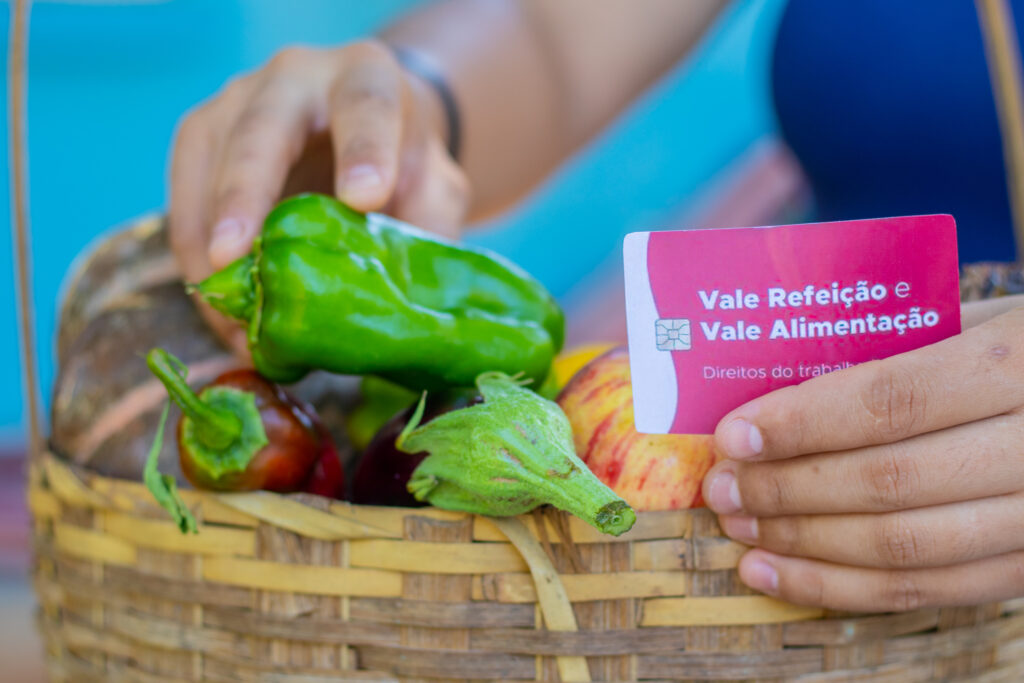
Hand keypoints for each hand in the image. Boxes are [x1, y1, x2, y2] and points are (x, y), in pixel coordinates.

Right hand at [168, 41, 468, 352]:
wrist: (364, 136)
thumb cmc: (401, 165)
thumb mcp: (434, 188)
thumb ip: (426, 226)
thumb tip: (401, 301)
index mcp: (365, 78)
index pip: (367, 104)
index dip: (365, 150)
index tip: (365, 198)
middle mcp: (293, 78)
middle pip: (261, 130)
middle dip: (245, 194)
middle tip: (235, 256)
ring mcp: (236, 103)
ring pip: (208, 168)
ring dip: (210, 248)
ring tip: (233, 319)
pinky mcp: (201, 140)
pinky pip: (184, 202)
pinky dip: (196, 261)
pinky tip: (222, 315)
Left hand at [702, 303, 1023, 611]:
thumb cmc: (1011, 347)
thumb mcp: (968, 323)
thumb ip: (888, 355)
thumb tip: (771, 402)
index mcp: (1016, 364)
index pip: (891, 402)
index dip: (802, 424)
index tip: (733, 435)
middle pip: (888, 482)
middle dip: (786, 489)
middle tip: (723, 487)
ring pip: (903, 547)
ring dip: (802, 543)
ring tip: (739, 528)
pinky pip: (927, 591)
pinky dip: (840, 589)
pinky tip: (776, 574)